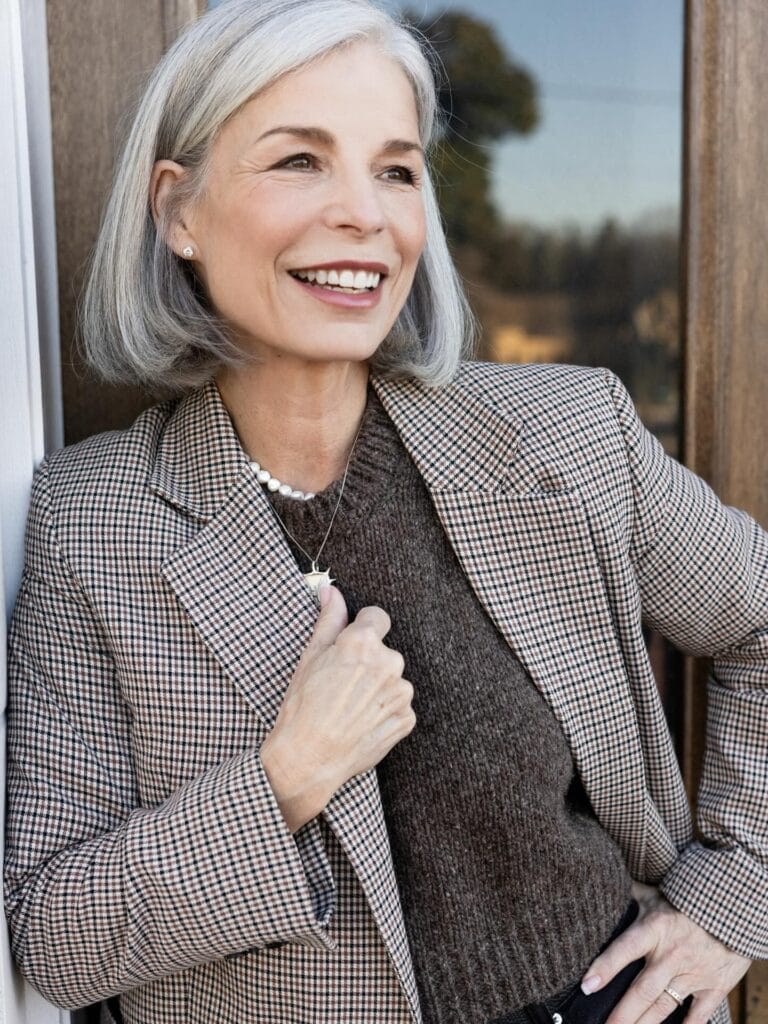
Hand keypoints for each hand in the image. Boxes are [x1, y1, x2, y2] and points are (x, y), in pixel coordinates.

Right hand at [260, 585, 414, 830]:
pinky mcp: (407, 719)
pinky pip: (398, 707)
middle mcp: (390, 662)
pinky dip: (384, 712)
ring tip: (350, 708)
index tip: (350, 646)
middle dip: (368, 663)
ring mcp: (402, 693)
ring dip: (378, 689)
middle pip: (384, 652)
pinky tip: (361, 723)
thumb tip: (331, 590)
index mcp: (364, 642)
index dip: (362, 629)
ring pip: (393, 681)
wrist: (309, 758)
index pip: (377, 617)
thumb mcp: (310, 657)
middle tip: (342, 686)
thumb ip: (329, 619)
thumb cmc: (303, 706)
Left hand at [581, 898, 750, 1023]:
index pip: (625, 949)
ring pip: (664, 1006)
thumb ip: (629, 895)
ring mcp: (694, 972)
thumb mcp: (654, 893)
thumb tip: (603, 884)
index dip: (605, 967)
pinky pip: (697, 1015)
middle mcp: (672, 953)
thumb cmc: (685, 900)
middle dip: (622, 1013)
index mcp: (655, 928)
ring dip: (643, 1023)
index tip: (586, 986)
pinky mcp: (714, 986)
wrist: (733, 908)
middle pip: (643, 990)